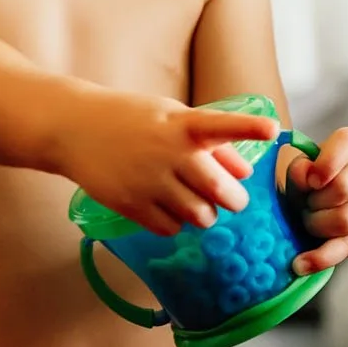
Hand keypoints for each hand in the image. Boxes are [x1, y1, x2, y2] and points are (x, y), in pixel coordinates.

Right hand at [59, 95, 277, 235]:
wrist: (74, 128)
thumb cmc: (132, 119)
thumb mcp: (172, 118)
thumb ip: (212, 144)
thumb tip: (246, 171)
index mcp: (183, 125)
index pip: (221, 125)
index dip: (249, 129)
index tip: (273, 130)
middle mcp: (169, 153)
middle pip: (219, 190)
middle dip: (234, 201)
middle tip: (232, 201)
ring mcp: (149, 181)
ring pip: (198, 216)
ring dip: (205, 215)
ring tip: (196, 203)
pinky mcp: (131, 204)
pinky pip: (170, 228)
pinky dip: (176, 224)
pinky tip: (168, 209)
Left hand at [280, 127, 347, 273]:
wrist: (332, 192)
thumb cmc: (314, 174)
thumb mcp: (303, 163)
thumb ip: (300, 168)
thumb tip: (305, 177)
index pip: (345, 147)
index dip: (323, 166)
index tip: (311, 180)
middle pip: (344, 188)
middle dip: (316, 201)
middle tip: (306, 204)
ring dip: (318, 225)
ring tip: (309, 221)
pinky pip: (347, 248)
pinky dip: (321, 257)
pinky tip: (300, 263)